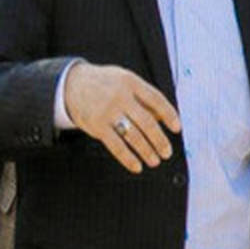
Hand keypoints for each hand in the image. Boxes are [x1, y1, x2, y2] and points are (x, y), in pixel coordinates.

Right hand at [64, 63, 180, 172]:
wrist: (72, 84)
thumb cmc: (107, 84)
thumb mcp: (126, 81)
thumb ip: (145, 97)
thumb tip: (165, 119)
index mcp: (132, 83)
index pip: (156, 100)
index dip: (169, 115)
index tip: (177, 128)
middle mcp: (120, 96)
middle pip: (147, 121)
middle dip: (159, 140)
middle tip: (167, 152)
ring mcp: (108, 111)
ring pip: (133, 135)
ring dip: (146, 151)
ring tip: (155, 161)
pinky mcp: (96, 126)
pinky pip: (115, 145)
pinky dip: (128, 158)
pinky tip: (137, 166)